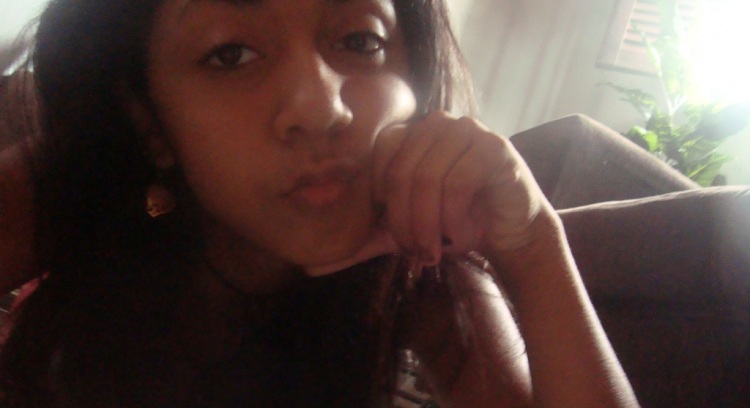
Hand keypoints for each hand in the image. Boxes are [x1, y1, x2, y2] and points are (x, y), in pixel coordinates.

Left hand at [305, 111, 552, 275]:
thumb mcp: (400, 233)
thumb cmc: (453, 224)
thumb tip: (308, 264)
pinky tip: (459, 235)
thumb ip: (359, 243)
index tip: (396, 233)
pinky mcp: (494, 148)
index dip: (382, 199)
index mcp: (411, 134)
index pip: (378, 156)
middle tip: (414, 253)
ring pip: (427, 177)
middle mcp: (436, 124)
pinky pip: (458, 181)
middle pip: (400, 171)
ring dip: (428, 224)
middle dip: (403, 222)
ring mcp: (467, 130)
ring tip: (435, 250)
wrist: (508, 230)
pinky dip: (453, 217)